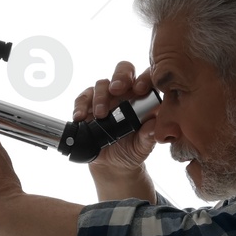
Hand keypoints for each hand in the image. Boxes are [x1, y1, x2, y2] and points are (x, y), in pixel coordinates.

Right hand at [76, 61, 160, 176]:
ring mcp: (107, 97)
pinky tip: (80, 117)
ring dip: (100, 97)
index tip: (140, 89)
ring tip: (100, 115)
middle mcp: (125, 93)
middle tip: (116, 90)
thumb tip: (154, 127)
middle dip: (120, 76)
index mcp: (144, 98)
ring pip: (102, 84)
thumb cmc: (132, 150)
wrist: (113, 164)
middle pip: (124, 70)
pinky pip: (83, 98)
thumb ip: (148, 136)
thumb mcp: (142, 146)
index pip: (148, 78)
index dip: (145, 78)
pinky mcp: (89, 105)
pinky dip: (80, 106)